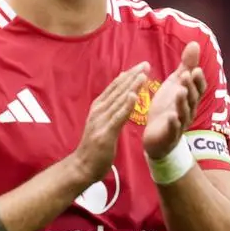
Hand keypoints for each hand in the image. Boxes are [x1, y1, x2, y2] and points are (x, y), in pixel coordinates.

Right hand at [73, 63, 148, 182]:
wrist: (83, 166)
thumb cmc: (96, 145)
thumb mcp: (103, 122)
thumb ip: (112, 108)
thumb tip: (123, 92)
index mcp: (99, 107)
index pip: (116, 87)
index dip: (129, 75)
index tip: (143, 65)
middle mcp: (99, 111)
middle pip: (117, 90)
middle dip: (132, 76)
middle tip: (146, 64)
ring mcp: (100, 121)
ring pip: (118, 100)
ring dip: (131, 87)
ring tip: (143, 75)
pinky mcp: (105, 133)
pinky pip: (117, 117)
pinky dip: (125, 106)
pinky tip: (133, 96)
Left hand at [143, 41, 208, 159]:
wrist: (157, 137)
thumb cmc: (168, 108)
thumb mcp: (176, 84)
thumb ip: (186, 66)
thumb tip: (195, 43)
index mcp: (190, 98)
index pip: (198, 88)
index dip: (197, 80)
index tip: (195, 69)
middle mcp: (188, 110)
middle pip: (192, 98)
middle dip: (190, 87)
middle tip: (187, 75)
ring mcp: (180, 123)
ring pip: (184, 112)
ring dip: (183, 102)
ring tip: (180, 92)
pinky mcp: (169, 135)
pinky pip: (173, 129)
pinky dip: (173, 123)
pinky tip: (171, 117)